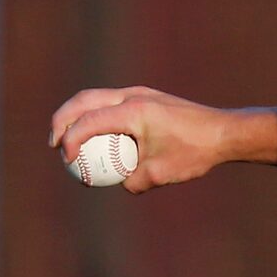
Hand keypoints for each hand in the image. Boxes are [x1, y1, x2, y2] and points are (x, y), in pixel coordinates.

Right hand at [48, 85, 251, 192]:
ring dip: (75, 115)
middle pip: (84, 100)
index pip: (91, 120)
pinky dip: (94, 116)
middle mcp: (133, 95)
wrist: (223, 132)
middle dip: (62, 120)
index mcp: (134, 111)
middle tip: (53, 145)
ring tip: (65, 139)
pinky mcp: (145, 97)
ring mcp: (138, 93)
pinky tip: (93, 138)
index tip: (65, 159)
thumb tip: (118, 184)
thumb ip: (134, 181)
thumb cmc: (195, 152)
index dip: (72, 139)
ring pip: (95, 97)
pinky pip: (110, 103)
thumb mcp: (161, 174)